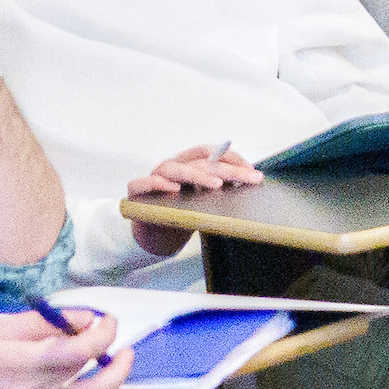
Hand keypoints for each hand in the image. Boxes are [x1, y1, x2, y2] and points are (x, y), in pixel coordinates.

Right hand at [0, 315, 135, 388]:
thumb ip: (43, 323)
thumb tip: (85, 318)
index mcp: (22, 364)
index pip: (82, 350)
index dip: (104, 333)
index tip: (107, 321)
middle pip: (90, 375)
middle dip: (113, 354)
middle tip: (115, 339)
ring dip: (115, 383)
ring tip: (119, 364)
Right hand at [124, 143, 259, 257]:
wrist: (158, 236)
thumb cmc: (183, 213)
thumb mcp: (207, 200)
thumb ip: (223, 189)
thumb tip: (251, 180)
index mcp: (188, 164)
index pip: (209, 152)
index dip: (231, 157)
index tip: (251, 170)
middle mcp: (172, 168)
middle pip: (199, 162)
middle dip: (227, 169)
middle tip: (248, 177)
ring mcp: (154, 179)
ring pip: (173, 169)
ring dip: (196, 175)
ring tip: (216, 184)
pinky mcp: (137, 194)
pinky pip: (143, 184)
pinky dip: (158, 184)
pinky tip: (174, 188)